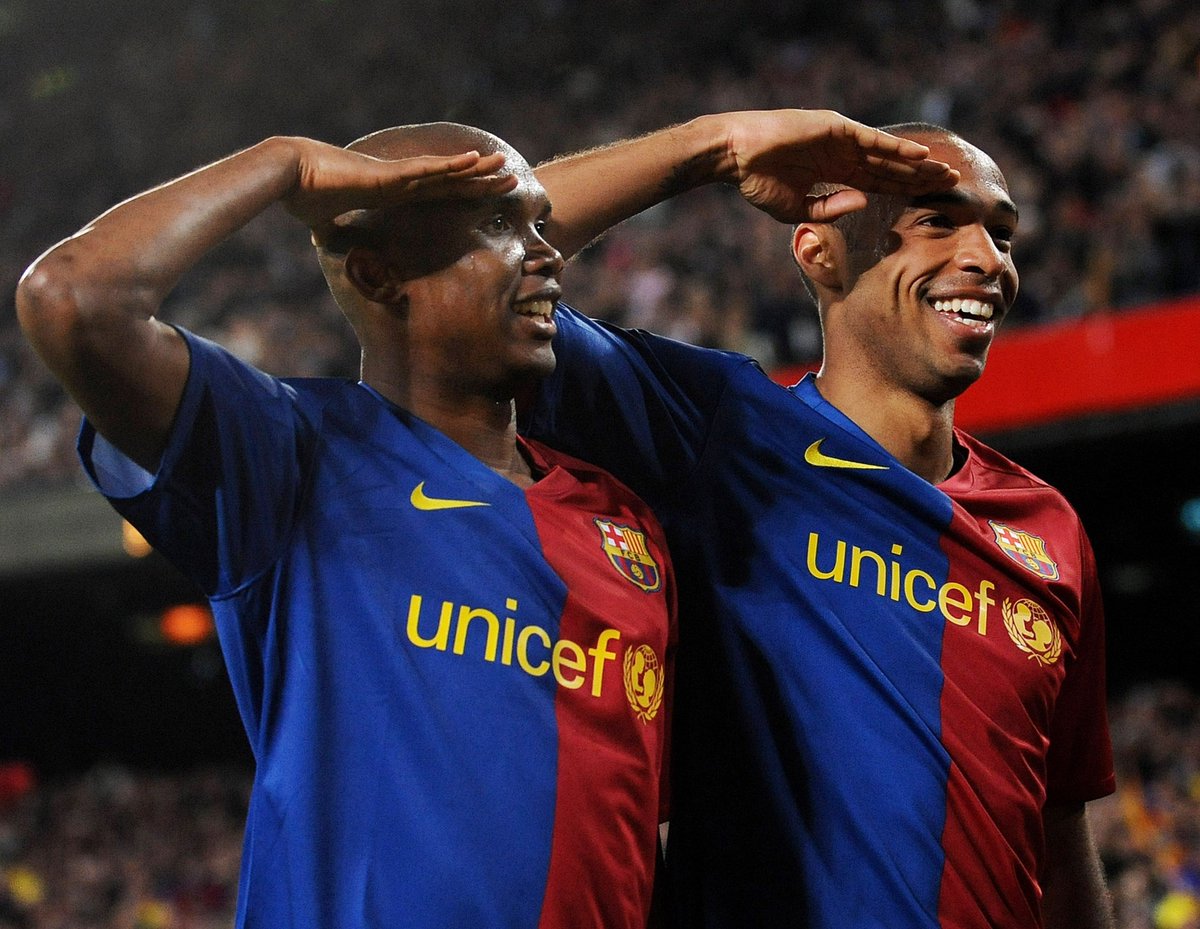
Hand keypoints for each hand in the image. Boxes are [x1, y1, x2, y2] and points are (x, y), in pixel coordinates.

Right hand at [278, 138, 517, 242]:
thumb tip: (321, 243)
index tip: (487, 193)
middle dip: (483, 181)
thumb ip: (332, 232)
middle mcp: (400, 181)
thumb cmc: (302, 196)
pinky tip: (474, 160)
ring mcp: (397, 176)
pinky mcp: (389, 175)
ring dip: (477, 170)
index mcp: (391, 193)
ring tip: (504, 165)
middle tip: (512, 178)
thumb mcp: (325, 223)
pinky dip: (452, 166)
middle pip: (451, 182)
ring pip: (446, 172)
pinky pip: (427, 170)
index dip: (464, 192)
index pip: (437, 193)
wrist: (287, 176)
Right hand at [717, 109, 958, 222]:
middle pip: (889, 167)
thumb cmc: (759, 181)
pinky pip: (872, 139)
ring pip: (887, 153)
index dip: (903, 190)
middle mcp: (842, 154)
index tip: (929, 199)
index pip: (877, 182)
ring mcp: (841, 140)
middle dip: (919, 176)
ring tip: (944, 171)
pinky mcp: (836, 128)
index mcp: (834, 173)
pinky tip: (919, 157)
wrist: (736, 156)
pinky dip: (895, 148)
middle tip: (951, 182)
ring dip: (916, 163)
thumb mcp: (797, 210)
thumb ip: (829, 209)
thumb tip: (863, 201)